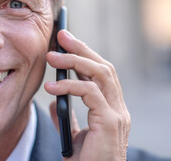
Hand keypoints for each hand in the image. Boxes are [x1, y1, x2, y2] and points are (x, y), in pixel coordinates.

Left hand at [44, 30, 130, 160]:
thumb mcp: (74, 134)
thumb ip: (67, 117)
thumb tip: (54, 101)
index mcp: (111, 108)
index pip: (101, 72)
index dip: (84, 54)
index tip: (65, 41)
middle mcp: (119, 108)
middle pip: (103, 66)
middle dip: (81, 48)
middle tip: (61, 35)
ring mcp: (117, 115)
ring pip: (100, 73)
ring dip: (74, 60)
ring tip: (51, 55)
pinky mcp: (110, 122)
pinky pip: (90, 93)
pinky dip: (69, 85)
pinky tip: (51, 86)